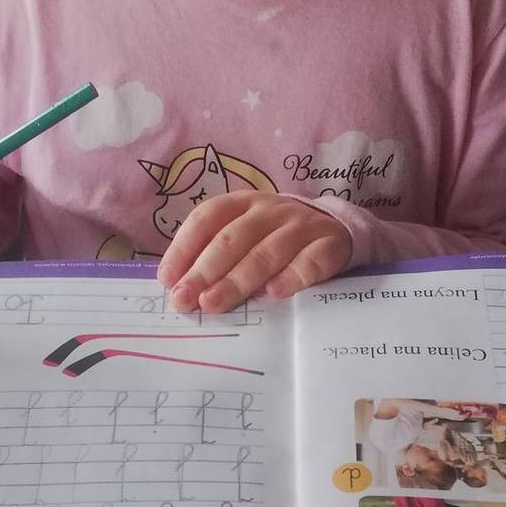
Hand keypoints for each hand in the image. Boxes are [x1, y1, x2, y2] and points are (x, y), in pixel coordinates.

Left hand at [157, 193, 350, 313]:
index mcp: (244, 203)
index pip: (207, 218)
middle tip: (186, 300)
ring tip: (214, 303)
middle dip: (205, 271)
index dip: (184, 247)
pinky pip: (311, 260)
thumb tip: (178, 287)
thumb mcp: (246, 237)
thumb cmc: (277, 239)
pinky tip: (275, 294)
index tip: (167, 279)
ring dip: (238, 279)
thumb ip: (215, 255)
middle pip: (233, 239)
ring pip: (267, 252)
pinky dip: (293, 276)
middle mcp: (271, 210)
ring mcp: (302, 226)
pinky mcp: (330, 245)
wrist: (337, 230)